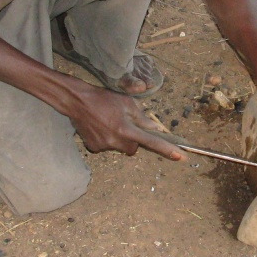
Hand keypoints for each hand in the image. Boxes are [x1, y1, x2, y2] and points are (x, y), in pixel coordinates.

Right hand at [68, 85, 184, 161]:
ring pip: (120, 147)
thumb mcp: (127, 103)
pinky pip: (107, 147)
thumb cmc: (104, 99)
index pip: (151, 142)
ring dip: (119, 138)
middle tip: (124, 125)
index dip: (166, 150)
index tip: (180, 157)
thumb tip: (155, 128)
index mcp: (126, 129)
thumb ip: (142, 118)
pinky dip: (107, 140)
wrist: (77, 102)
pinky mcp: (94, 149)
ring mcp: (104, 146)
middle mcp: (116, 141)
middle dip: (133, 140)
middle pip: (133, 148)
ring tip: (108, 122)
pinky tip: (100, 127)